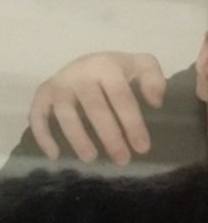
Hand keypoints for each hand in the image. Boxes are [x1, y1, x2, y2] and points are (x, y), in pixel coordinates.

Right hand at [30, 52, 165, 163]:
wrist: (92, 63)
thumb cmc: (122, 71)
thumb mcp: (143, 66)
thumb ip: (154, 79)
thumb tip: (156, 102)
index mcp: (107, 66)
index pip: (121, 97)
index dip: (132, 123)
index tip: (142, 148)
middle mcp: (80, 73)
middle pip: (95, 108)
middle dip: (109, 136)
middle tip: (122, 160)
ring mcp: (59, 84)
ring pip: (65, 113)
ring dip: (77, 138)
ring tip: (92, 159)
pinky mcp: (43, 94)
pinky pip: (37, 115)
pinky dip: (43, 135)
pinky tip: (55, 155)